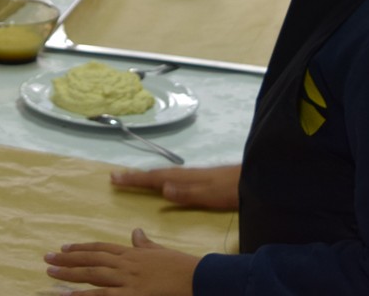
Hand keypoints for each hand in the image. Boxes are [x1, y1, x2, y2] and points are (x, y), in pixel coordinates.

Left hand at [45, 228, 199, 294]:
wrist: (198, 278)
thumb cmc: (182, 266)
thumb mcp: (161, 251)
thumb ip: (145, 244)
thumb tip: (135, 231)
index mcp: (133, 253)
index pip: (101, 248)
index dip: (81, 248)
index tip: (64, 247)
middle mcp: (126, 264)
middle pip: (91, 260)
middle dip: (68, 259)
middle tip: (47, 258)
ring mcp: (128, 280)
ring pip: (93, 276)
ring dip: (69, 274)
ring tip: (49, 272)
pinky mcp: (133, 295)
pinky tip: (67, 295)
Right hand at [110, 164, 240, 209]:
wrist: (255, 179)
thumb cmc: (233, 190)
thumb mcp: (211, 195)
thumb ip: (187, 193)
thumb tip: (162, 188)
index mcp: (184, 179)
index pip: (154, 178)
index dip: (134, 179)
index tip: (114, 178)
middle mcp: (186, 174)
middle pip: (155, 174)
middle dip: (135, 176)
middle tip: (115, 178)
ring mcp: (193, 176)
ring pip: (163, 175)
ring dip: (146, 177)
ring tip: (133, 179)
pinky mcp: (201, 179)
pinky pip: (172, 177)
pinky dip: (160, 179)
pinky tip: (164, 184)